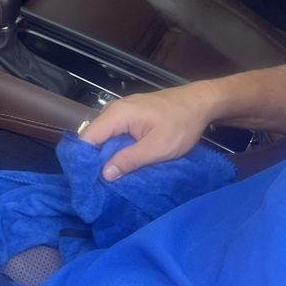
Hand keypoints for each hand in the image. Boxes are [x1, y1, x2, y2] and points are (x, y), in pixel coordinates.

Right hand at [79, 83, 217, 180]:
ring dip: (105, 154)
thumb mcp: (158, 147)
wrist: (200, 102)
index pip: (87, 138)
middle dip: (93, 159)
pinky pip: (113, 132)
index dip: (84, 159)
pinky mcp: (129, 115)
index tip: (87, 181)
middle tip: (97, 183)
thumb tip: (105, 174)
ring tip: (108, 176)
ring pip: (103, 135)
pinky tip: (120, 161)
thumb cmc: (182, 124)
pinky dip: (114, 147)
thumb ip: (130, 160)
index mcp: (117, 114)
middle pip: (93, 136)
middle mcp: (113, 109)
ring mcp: (120, 110)